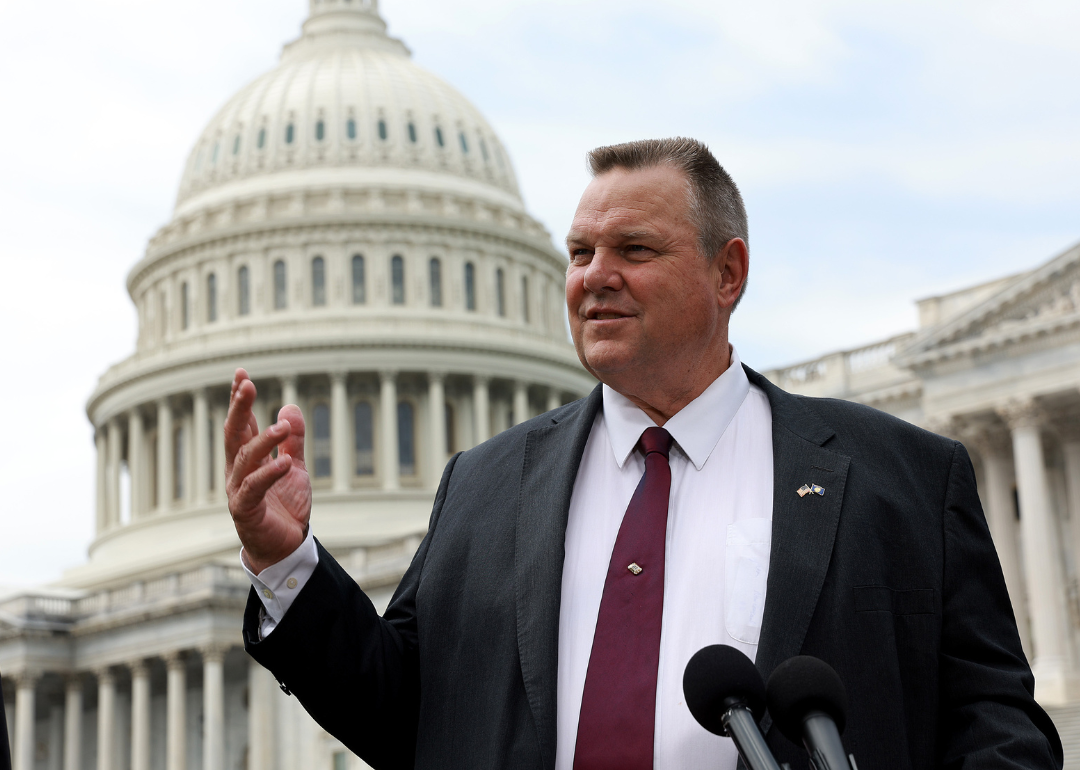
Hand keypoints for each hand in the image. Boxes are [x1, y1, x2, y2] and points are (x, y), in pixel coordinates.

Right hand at [224, 368, 311, 572]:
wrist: (285, 547)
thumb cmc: (285, 507)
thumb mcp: (295, 468)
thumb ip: (294, 441)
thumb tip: (290, 407)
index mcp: (247, 460)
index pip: (242, 424)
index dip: (241, 400)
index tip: (242, 374)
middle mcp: (237, 472)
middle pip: (234, 434)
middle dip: (239, 408)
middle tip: (247, 384)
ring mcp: (238, 491)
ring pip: (244, 459)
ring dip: (262, 440)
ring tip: (282, 427)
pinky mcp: (245, 511)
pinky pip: (254, 488)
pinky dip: (269, 474)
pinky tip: (285, 462)